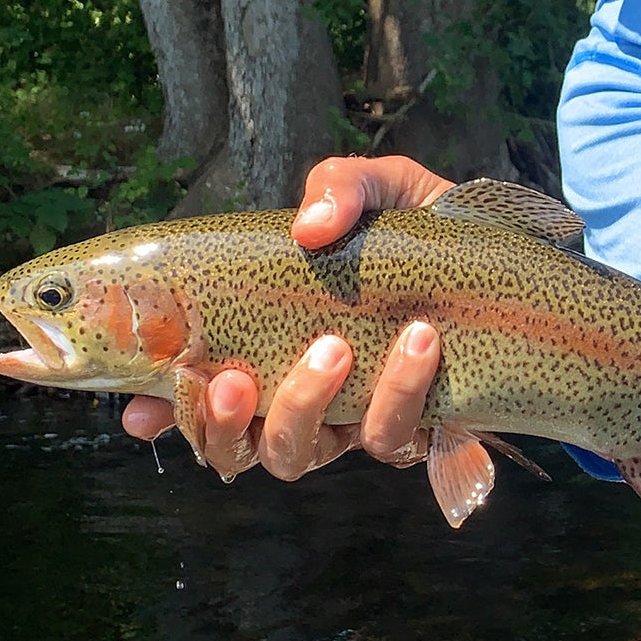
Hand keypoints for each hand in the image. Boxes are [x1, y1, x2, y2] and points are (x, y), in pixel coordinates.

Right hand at [122, 155, 451, 478]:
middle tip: (234, 378)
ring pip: (302, 454)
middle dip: (222, 425)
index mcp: (271, 339)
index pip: (199, 390)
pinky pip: (391, 438)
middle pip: (239, 446)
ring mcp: (353, 412)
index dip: (165, 410)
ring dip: (304, 407)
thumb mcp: (380, 185)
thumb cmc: (420, 224)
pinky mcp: (414, 422)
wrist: (503, 253)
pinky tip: (420, 342)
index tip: (137, 410)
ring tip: (337, 346)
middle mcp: (303, 389)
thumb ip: (339, 186)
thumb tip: (308, 228)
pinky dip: (399, 394)